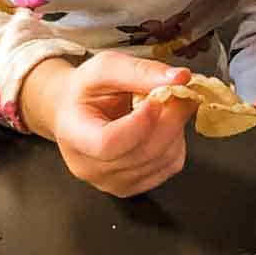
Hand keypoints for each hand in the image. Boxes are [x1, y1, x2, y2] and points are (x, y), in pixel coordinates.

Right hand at [18, 53, 196, 195]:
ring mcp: (110, 182)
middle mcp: (89, 167)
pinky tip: (165, 125)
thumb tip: (181, 78)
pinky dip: (177, 143)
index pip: (109, 144)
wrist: (76, 112)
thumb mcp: (103, 67)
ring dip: (176, 130)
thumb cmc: (85, 91)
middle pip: (141, 153)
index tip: (157, 99)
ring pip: (161, 161)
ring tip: (170, 105)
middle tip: (181, 93)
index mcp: (74, 135)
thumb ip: (140, 70)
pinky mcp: (132, 187)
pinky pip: (169, 167)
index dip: (140, 124)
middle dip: (169, 121)